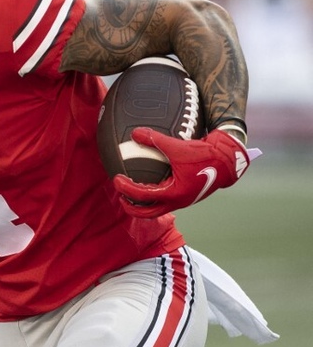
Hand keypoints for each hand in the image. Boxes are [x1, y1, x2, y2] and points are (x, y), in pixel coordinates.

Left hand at [113, 128, 254, 217]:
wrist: (229, 160)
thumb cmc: (204, 154)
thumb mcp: (177, 146)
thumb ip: (155, 139)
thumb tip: (134, 132)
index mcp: (174, 193)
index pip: (143, 196)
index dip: (126, 188)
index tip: (116, 179)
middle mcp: (178, 201)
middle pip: (148, 213)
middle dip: (131, 207)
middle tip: (120, 196)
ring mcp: (183, 201)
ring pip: (158, 209)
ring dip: (143, 204)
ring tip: (131, 191)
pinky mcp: (187, 195)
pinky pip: (166, 200)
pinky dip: (154, 197)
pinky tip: (150, 183)